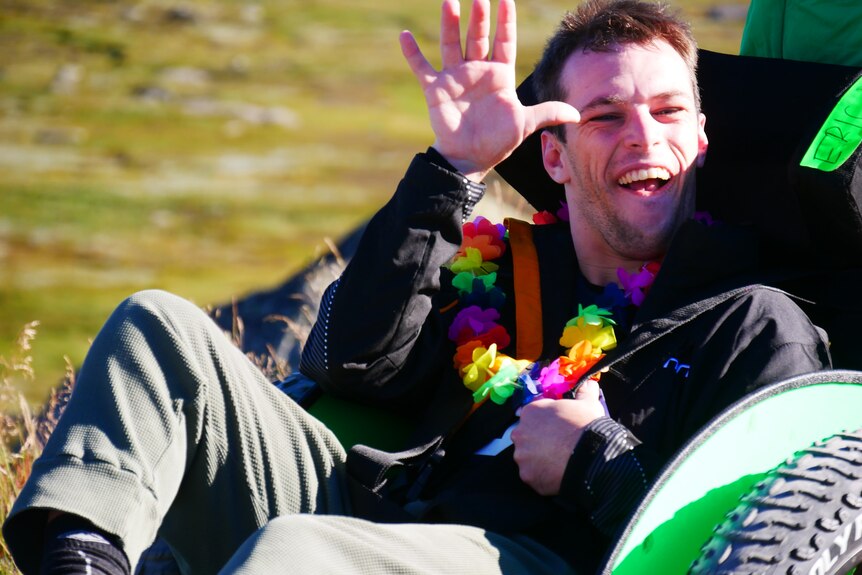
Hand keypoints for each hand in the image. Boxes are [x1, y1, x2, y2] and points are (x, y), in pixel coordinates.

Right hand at [399, 0, 579, 181]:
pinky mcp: (435, 89)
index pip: (504, 42)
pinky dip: (412, 53)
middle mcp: (477, 71)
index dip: (506, 22)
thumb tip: (578, 115)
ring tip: (450, 1)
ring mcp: (455, 78)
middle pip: (478, 38)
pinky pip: (422, 68)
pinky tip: (404, 36)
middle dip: (479, 18)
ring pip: (451, 44)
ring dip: (449, 25)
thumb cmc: (497, 141)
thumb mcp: (525, 124)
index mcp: (499, 75)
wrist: (469, 158)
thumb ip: (547, 113)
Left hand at [511, 379, 605, 495]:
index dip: (547, 423)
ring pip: (528, 458)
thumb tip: (589, 384)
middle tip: (558, 447)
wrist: (590, 454)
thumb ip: (584, 392)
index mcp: (530, 412)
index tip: (558, 429)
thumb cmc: (586, 425)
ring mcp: (522, 455)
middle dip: (539, 441)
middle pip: (527, 437)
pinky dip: (542, 476)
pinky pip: (533, 476)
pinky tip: (557, 475)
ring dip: (539, 460)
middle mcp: (520, 432)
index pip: (533, 416)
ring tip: (558, 462)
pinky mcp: (527, 475)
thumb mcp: (588, 404)